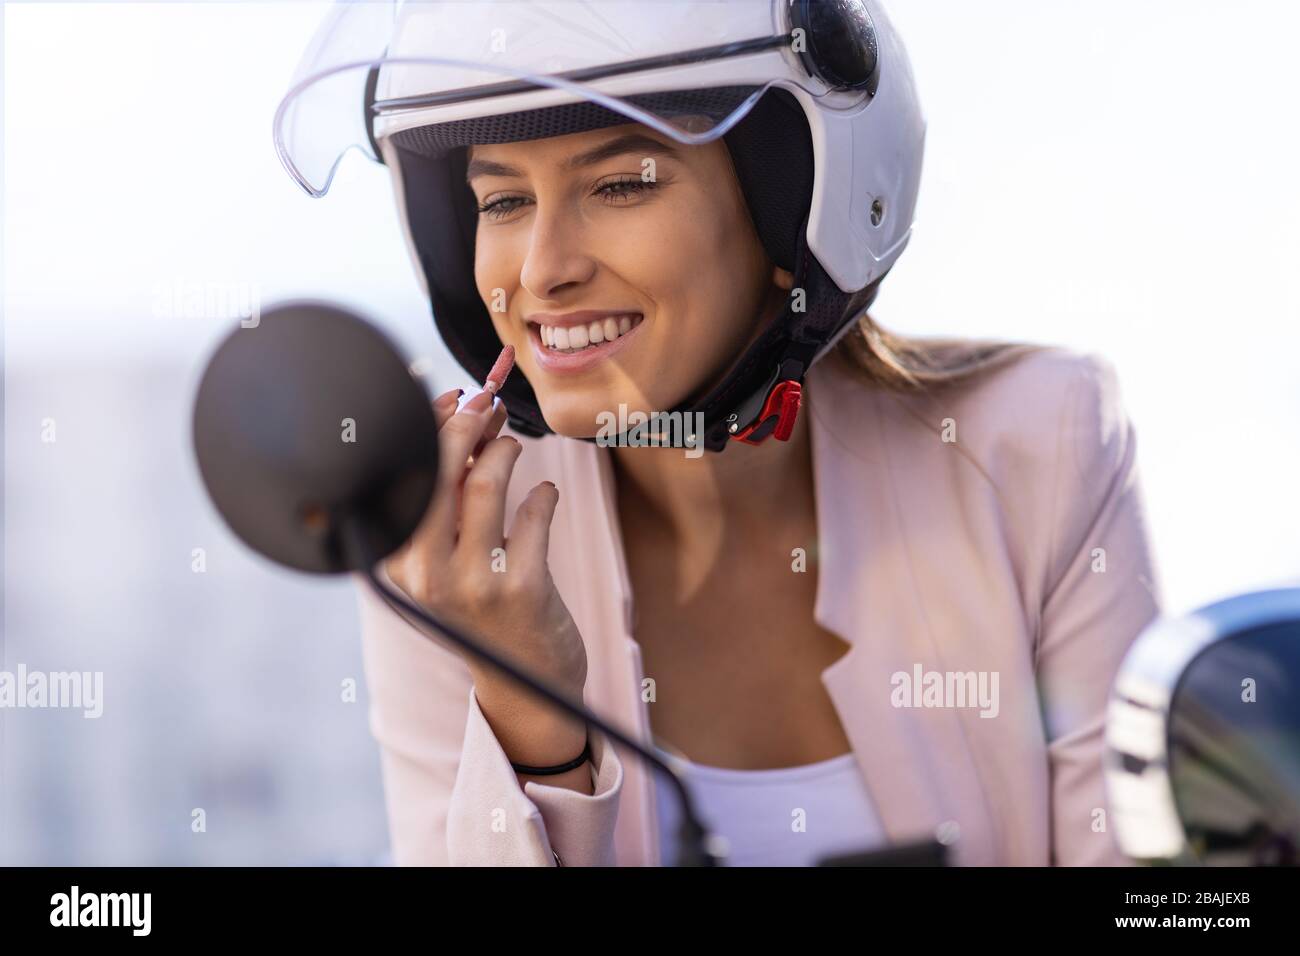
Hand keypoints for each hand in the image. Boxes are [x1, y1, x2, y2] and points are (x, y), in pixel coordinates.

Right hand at [384, 387, 588, 725]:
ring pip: (486, 483)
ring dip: (505, 449)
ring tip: (513, 446)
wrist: (525, 683)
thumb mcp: (449, 559)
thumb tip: (465, 411)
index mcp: (400, 561)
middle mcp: (427, 573)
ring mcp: (474, 582)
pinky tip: (544, 495)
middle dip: (465, 423)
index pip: (403, 474)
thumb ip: (450, 495)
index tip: (451, 396)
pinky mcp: (522, 588)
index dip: (428, 425)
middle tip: (488, 404)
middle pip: (438, 470)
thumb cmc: (483, 605)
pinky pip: (535, 512)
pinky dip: (544, 494)